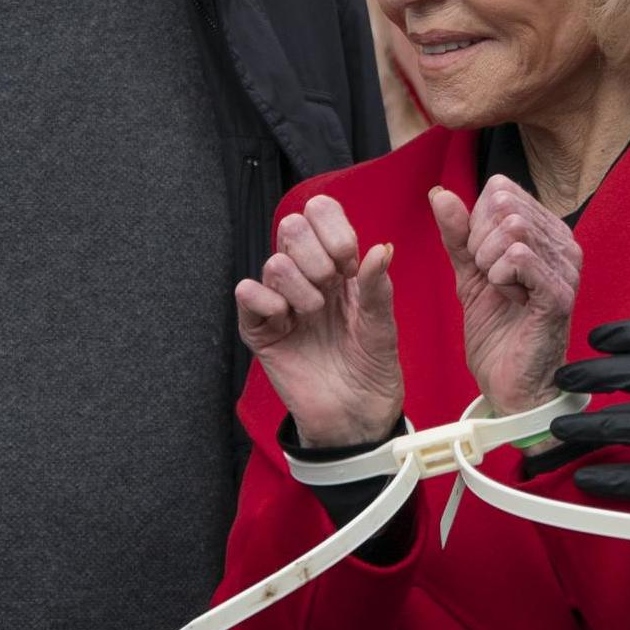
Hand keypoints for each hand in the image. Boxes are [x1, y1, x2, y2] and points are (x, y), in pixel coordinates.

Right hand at [235, 195, 401, 447]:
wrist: (355, 416)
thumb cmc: (372, 368)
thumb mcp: (383, 325)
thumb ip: (378, 286)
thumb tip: (381, 248)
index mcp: (338, 266)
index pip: (321, 213)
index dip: (333, 230)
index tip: (350, 265)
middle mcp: (306, 276)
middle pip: (291, 226)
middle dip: (317, 254)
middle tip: (333, 288)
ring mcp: (280, 302)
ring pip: (274, 262)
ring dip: (300, 286)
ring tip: (316, 314)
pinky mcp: (260, 330)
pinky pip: (246, 294)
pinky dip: (267, 302)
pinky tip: (287, 322)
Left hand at [429, 177, 581, 416]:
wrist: (511, 383)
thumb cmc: (497, 329)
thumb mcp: (469, 272)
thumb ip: (457, 233)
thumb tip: (439, 193)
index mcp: (545, 231)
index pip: (501, 190)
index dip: (476, 220)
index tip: (480, 257)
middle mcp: (563, 242)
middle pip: (505, 205)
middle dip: (479, 240)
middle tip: (487, 275)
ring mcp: (566, 267)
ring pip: (512, 229)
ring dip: (488, 261)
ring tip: (499, 288)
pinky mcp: (559, 293)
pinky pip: (519, 258)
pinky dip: (500, 277)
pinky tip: (510, 298)